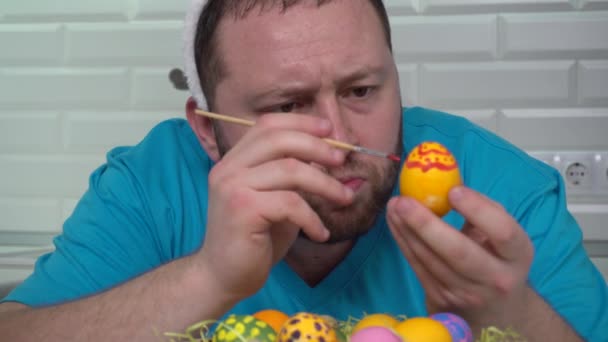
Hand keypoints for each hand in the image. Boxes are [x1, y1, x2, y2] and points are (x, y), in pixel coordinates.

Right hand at [196, 114, 353, 300]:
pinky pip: (290, 203)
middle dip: (317, 147)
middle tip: (341, 161)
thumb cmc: (254, 239)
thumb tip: (329, 155)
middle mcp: (229, 169)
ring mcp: (232, 188)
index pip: (267, 125)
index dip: (301, 122)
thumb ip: (291, 175)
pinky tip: (320, 233)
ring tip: (344, 199)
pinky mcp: (242, 210)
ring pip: (290, 170)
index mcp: (235, 160)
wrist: (224, 276)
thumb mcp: (276, 198)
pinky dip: (313, 218)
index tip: (329, 130)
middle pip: (279, 140)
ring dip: (325, 184)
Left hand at [386, 186, 533, 328]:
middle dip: (427, 225)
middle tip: (405, 201)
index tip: (454, 190)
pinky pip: (418, 266)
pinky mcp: (442, 299)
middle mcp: (495, 279)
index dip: (478, 210)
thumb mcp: (503, 238)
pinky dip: (403, 242)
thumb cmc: (498, 259)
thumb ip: (483, 211)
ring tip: (394, 205)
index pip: (503, 233)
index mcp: (517, 256)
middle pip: (459, 253)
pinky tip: (394, 221)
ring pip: (431, 261)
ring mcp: (466, 294)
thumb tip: (447, 183)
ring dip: (407, 231)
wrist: (498, 312)